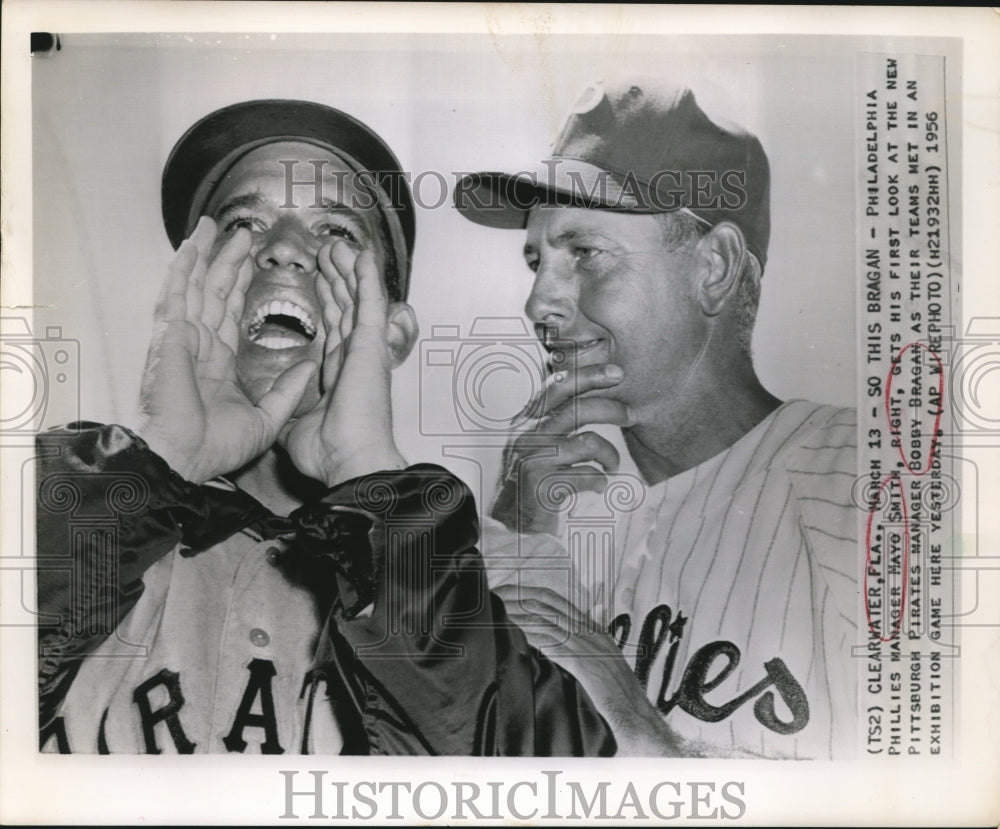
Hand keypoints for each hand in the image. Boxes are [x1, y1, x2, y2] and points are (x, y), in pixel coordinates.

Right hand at [139, 218, 316, 482]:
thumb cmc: (216, 449)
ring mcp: (182, 340)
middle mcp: (199, 347)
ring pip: (197, 287)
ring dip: (208, 256)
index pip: (231, 315)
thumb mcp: (267, 418)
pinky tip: (193, 246)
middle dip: (229, 262)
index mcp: (217, 364)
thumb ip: (286, 389)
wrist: (187, 461)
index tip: (254, 265)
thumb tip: (311, 365)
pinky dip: (183, 269)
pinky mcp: (171, 337)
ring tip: (220, 227)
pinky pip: (176, 295)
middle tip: (243, 236)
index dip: (241, 289)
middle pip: (215, 293)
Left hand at [278, 240, 404, 487]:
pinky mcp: (372, 344)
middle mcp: (354, 358)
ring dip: (348, 272)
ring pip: (357, 299)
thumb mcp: (295, 429)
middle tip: (327, 254)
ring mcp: (365, 349)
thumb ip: (289, 412)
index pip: (333, 327)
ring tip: (338, 247)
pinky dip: (367, 278)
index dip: (326, 301)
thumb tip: (279, 415)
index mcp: (338, 374)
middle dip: (336, 279)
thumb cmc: (330, 453)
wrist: (349, 460)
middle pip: (345, 307)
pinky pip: (370, 303)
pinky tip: (362, 256)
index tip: (317, 280)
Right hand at [491, 364, 634, 534]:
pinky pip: (588, 475)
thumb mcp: (533, 446)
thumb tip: (588, 396)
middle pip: (576, 407)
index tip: (617, 372)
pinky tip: (599, 486)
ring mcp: (532, 459)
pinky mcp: (542, 484)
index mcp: (524, 421)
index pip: (557, 385)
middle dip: (611, 407)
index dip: (589, 375)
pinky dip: (600, 481)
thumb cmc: (528, 484)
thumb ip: (551, 422)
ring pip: (589, 442)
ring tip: (613, 465)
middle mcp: (525, 435)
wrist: (508, 526)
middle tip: (632, 416)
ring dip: (610, 454)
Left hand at [496, 583, 682, 756]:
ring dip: (521, 616)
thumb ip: (576, 652)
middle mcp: (592, 633)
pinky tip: (518, 635)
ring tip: (498, 614)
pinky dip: (535, 638)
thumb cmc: (617, 700)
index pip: (556, 601)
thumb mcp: (597, 667)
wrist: (639, 721)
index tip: (505, 593)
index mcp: (593, 630)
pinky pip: (556, 646)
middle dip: (519, 599)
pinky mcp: (588, 666)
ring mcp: (591, 648)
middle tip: (494, 598)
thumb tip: (549, 645)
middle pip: (549, 606)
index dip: (529, 594)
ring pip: (550, 622)